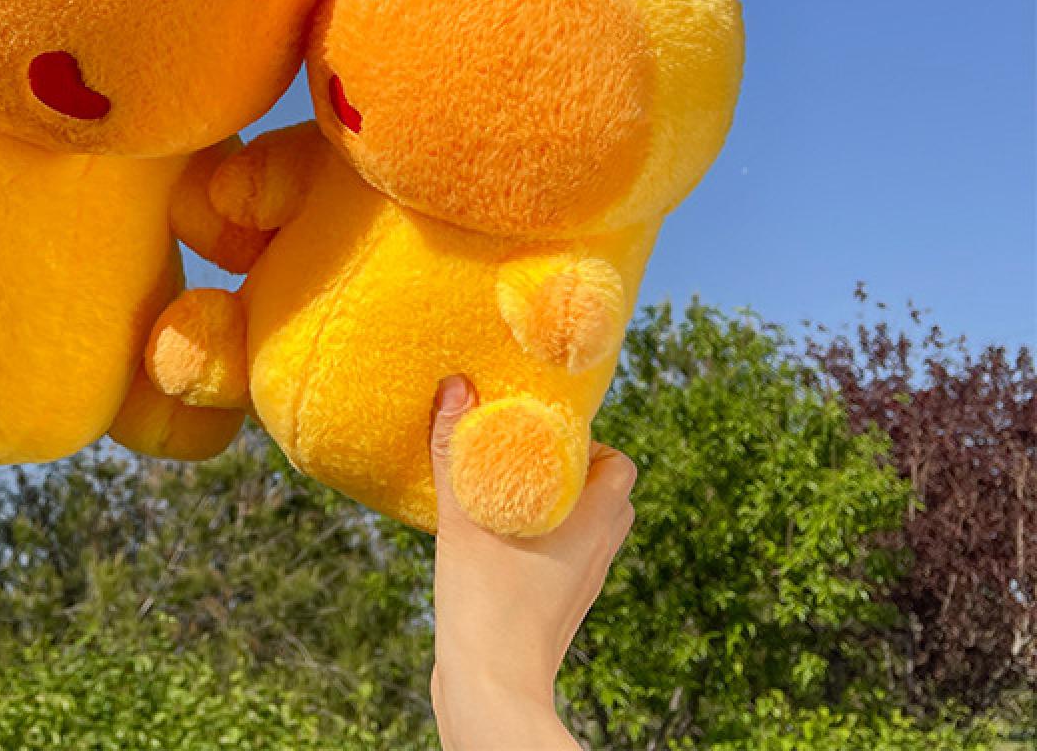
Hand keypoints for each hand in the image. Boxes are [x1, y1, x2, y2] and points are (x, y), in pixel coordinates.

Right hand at [428, 377, 635, 750]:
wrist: (492, 690)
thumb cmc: (489, 603)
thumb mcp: (465, 515)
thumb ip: (455, 448)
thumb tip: (456, 384)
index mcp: (593, 523)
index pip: (619, 464)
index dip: (588, 440)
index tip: (541, 428)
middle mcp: (598, 552)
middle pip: (608, 494)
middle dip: (572, 469)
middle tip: (525, 455)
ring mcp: (581, 584)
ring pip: (586, 528)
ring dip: (556, 505)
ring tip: (506, 491)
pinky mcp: (558, 608)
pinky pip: (563, 557)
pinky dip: (541, 538)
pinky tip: (496, 534)